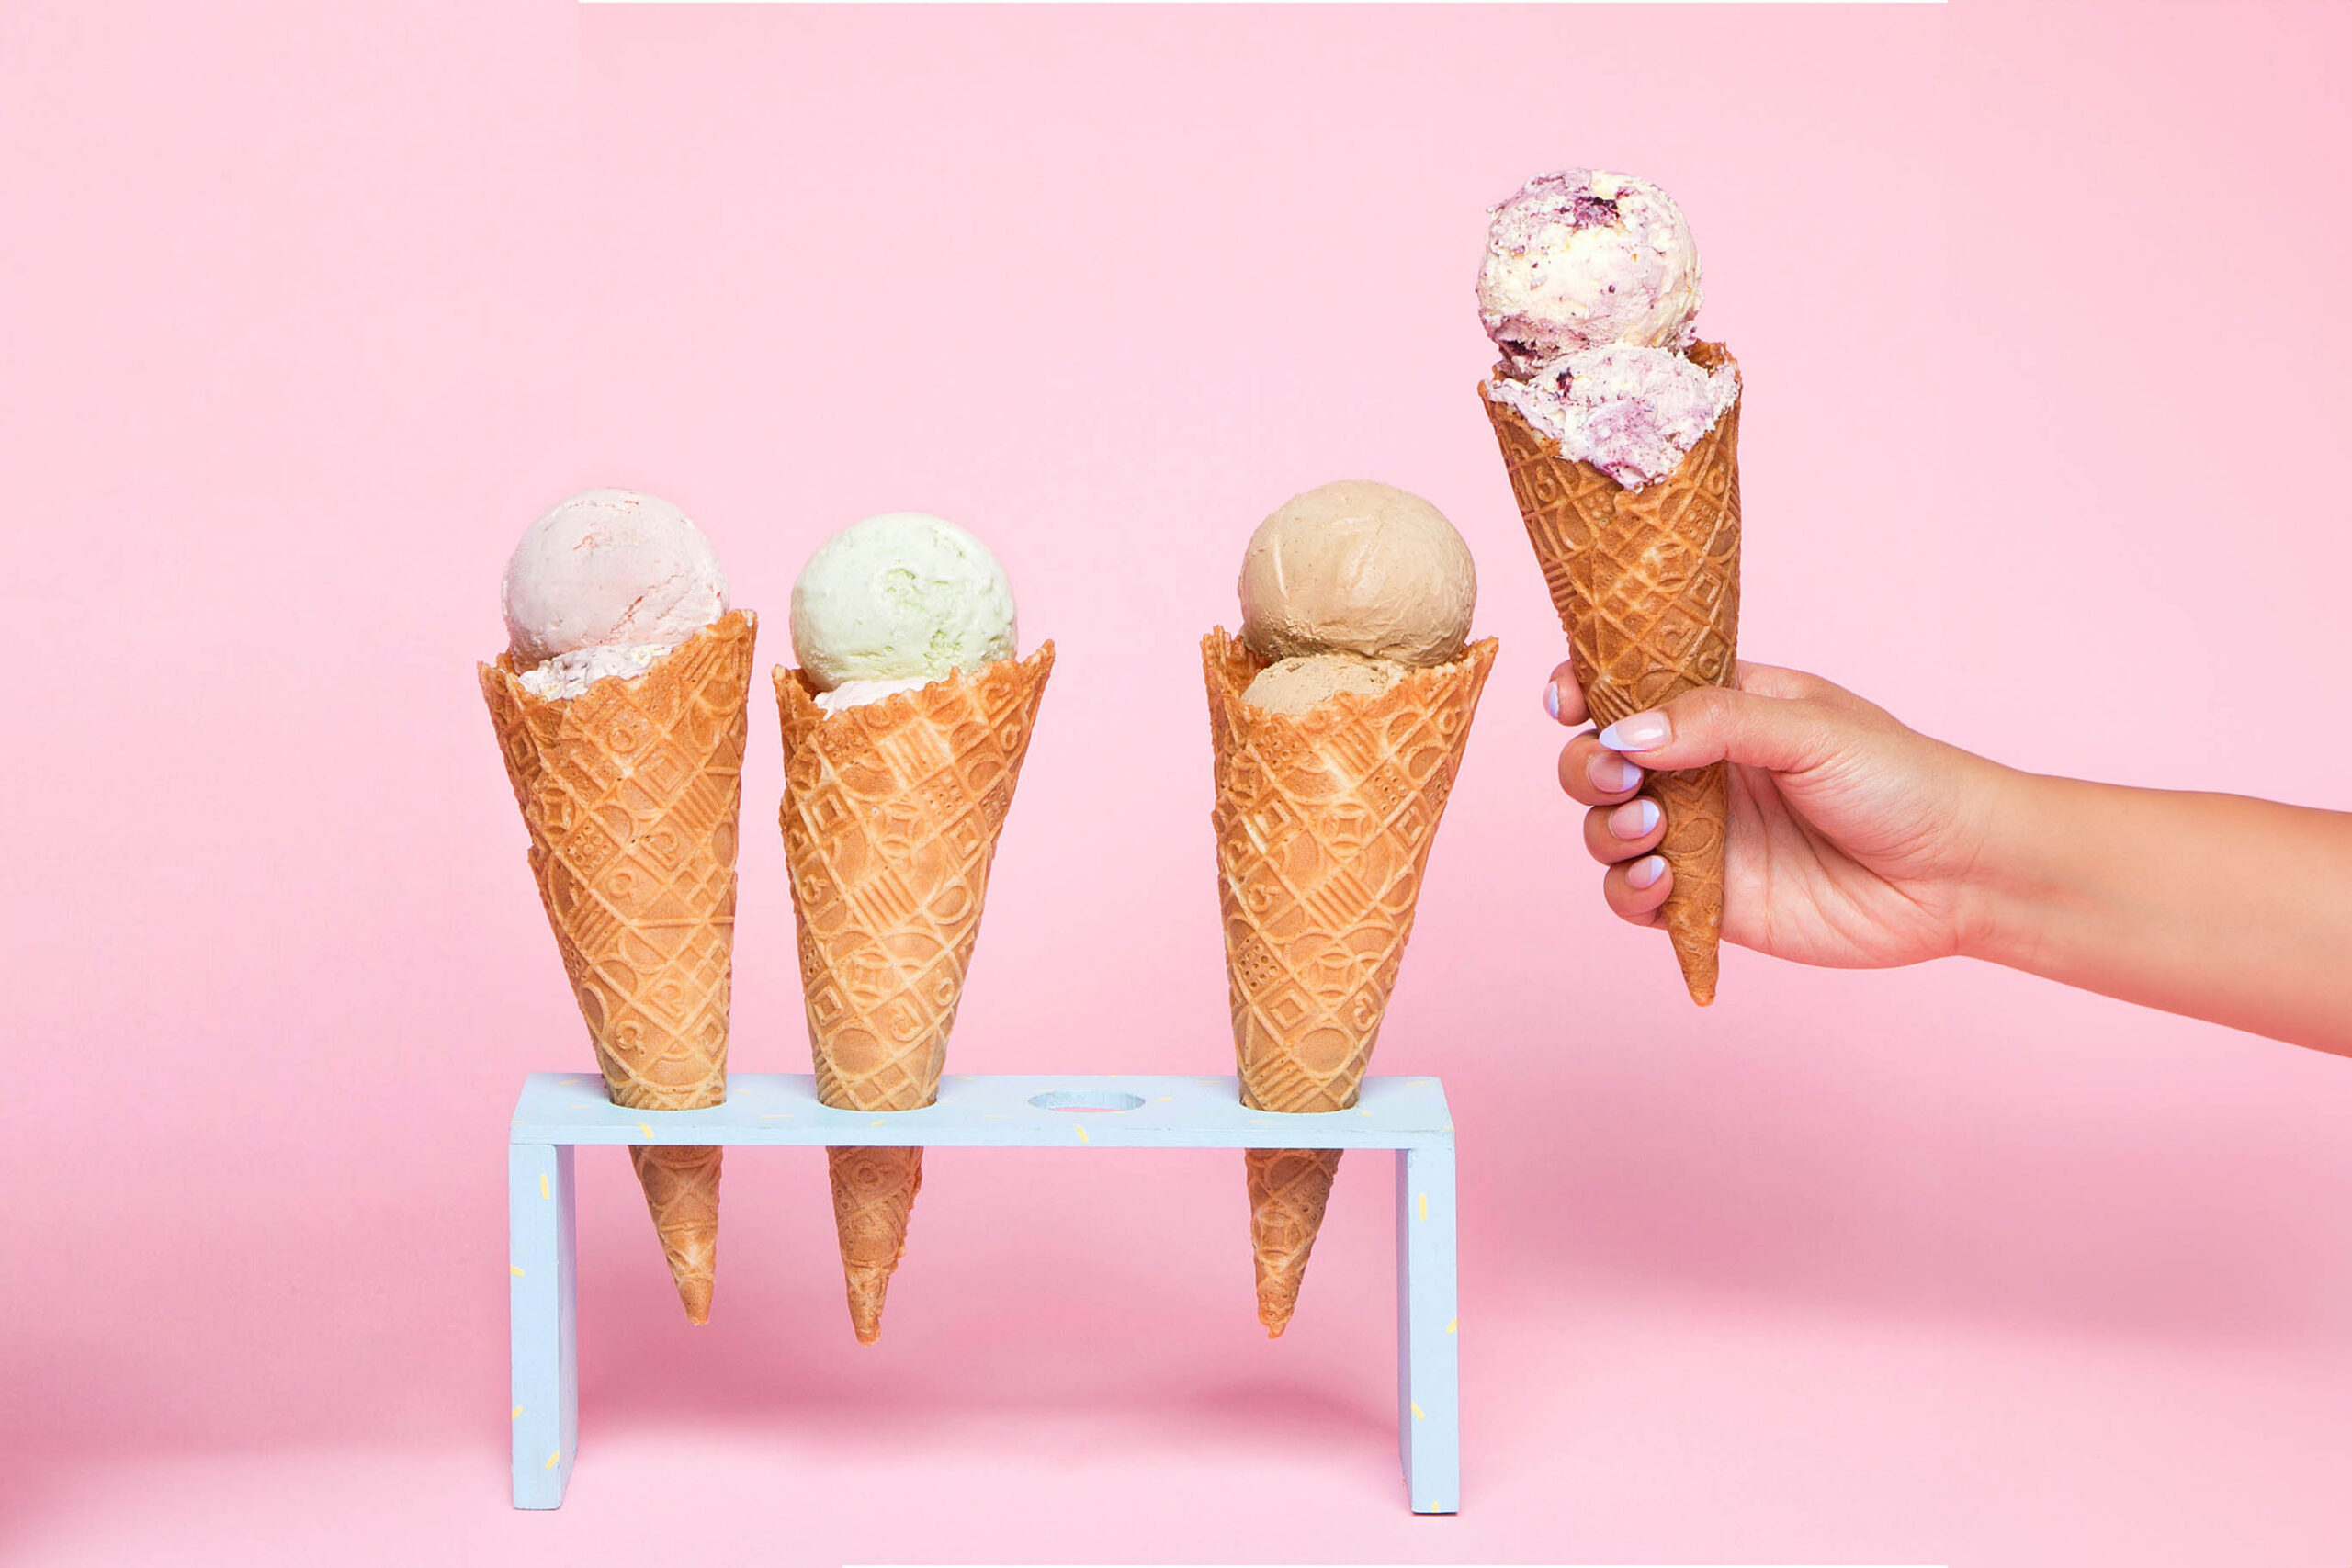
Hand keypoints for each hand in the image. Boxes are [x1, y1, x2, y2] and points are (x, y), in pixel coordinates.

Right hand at [1549, 659, 2006, 968]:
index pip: (1627, 688)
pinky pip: (1635, 898)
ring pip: (1604, 829)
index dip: (1583, 690)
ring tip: (1650, 824)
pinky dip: (1629, 888)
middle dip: (1585, 765)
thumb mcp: (1811, 728)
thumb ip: (1716, 721)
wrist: (1959, 874)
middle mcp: (1698, 771)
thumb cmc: (1901, 780)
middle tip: (1617, 772)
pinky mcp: (1708, 903)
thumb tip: (1624, 731)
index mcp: (1720, 707)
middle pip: (1596, 760)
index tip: (1568, 700)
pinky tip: (1664, 878)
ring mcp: (1700, 838)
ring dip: (1605, 826)